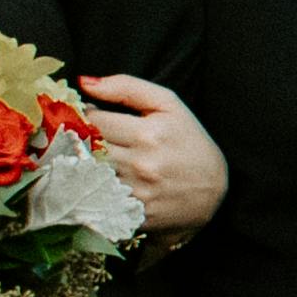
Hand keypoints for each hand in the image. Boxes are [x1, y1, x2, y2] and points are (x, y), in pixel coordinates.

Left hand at [75, 72, 227, 238]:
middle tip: (91, 139)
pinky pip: (96, 196)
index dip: (87, 117)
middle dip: (83, 141)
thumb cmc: (188, 142)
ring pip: (88, 172)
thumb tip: (84, 82)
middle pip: (87, 148)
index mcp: (148, 133)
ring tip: (101, 159)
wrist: (212, 190)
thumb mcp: (168, 105)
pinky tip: (103, 181)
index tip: (93, 119)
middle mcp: (140, 163)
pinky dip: (93, 187)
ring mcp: (135, 191)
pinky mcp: (132, 213)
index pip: (93, 121)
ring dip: (86, 164)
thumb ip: (127, 87)